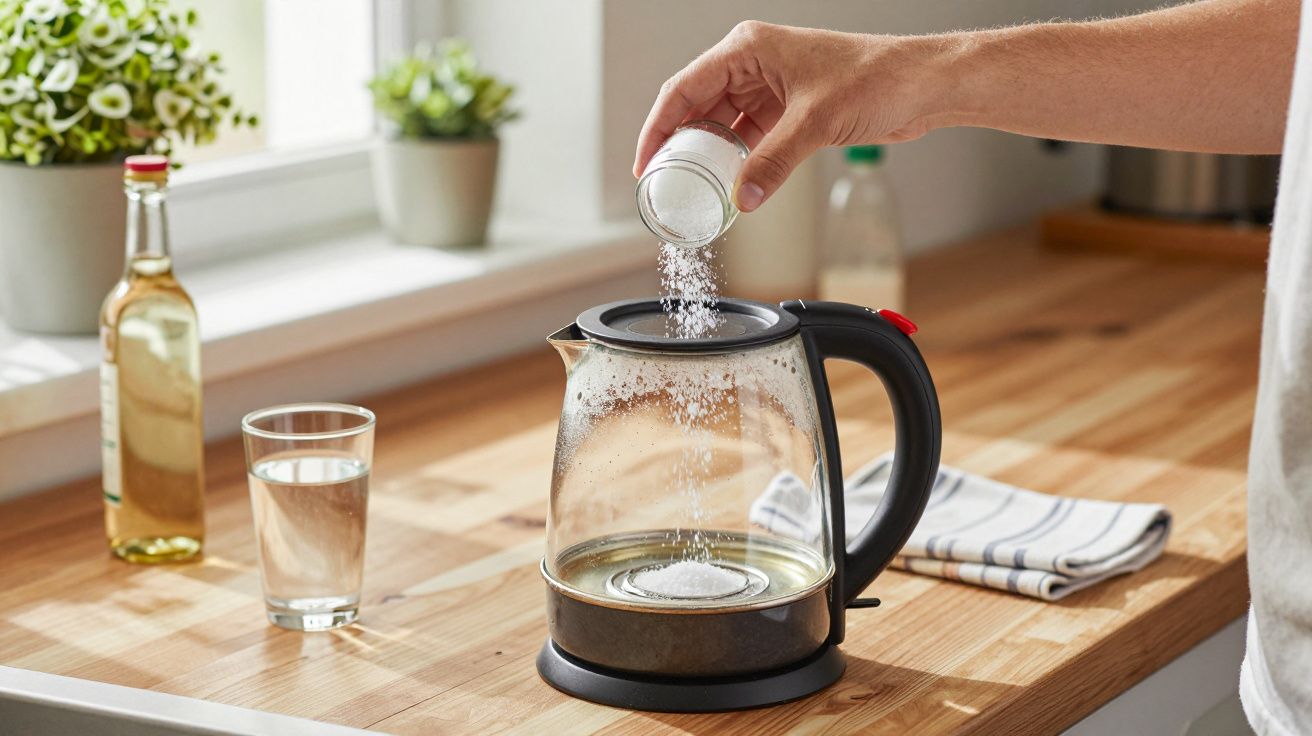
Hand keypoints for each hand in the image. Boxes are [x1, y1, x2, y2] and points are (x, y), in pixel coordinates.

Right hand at [633, 21, 941, 211]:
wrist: (921, 86)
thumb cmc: (876, 78)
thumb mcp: (814, 123)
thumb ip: (773, 163)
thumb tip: (743, 200)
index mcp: (749, 48)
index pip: (684, 88)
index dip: (658, 127)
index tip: (644, 163)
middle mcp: (753, 63)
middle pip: (697, 107)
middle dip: (679, 145)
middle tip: (663, 183)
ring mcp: (770, 87)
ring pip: (722, 125)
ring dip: (709, 156)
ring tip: (692, 190)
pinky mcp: (788, 109)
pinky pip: (749, 137)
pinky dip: (738, 161)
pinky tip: (728, 185)